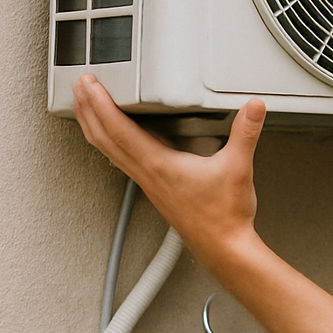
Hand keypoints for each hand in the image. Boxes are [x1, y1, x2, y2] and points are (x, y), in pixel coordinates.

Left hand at [71, 74, 265, 266]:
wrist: (224, 247)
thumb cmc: (225, 216)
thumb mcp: (239, 167)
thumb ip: (246, 133)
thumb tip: (253, 108)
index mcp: (159, 165)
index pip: (119, 129)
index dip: (101, 104)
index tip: (90, 85)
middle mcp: (147, 174)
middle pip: (104, 139)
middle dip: (88, 110)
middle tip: (78, 87)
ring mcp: (148, 183)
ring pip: (109, 151)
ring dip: (94, 127)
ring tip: (87, 108)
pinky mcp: (155, 189)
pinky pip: (123, 162)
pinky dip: (111, 144)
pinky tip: (119, 141)